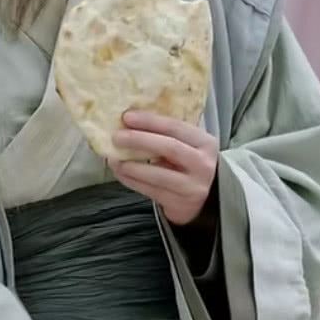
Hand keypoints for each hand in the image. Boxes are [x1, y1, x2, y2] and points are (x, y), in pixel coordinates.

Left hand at [110, 109, 218, 225]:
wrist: (204, 198)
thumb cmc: (188, 163)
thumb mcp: (187, 145)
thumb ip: (165, 133)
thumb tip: (128, 120)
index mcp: (205, 142)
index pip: (176, 127)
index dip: (150, 121)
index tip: (127, 117)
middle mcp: (202, 164)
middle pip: (169, 148)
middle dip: (140, 140)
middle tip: (117, 137)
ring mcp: (192, 186)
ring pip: (158, 174)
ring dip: (132, 166)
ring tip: (114, 158)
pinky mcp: (179, 203)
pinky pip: (150, 190)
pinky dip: (131, 181)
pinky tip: (120, 172)